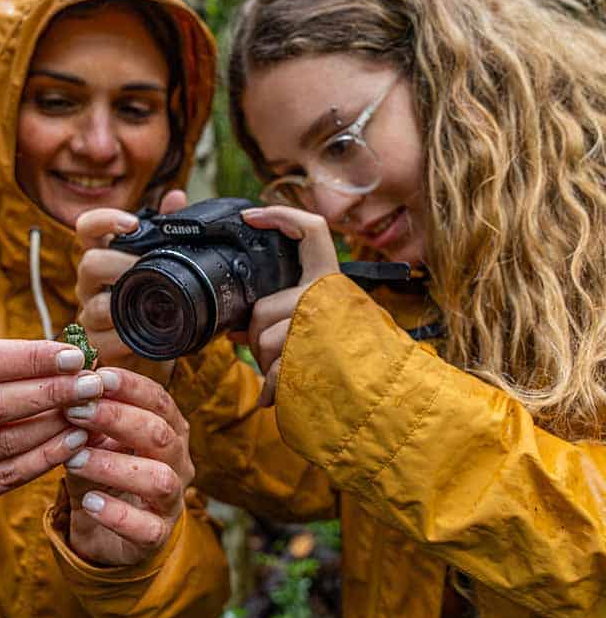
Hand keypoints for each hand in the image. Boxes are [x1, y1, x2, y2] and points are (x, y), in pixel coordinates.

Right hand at [0, 339, 102, 514]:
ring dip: (54, 426)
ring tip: (89, 412)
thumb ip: (15, 362)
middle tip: (92, 386)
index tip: (76, 357)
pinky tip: (75, 443)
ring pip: (3, 443)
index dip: (32, 359)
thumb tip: (76, 360)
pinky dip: (46, 458)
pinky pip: (6, 476)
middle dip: (50, 393)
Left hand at [62, 367, 194, 565]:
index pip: (159, 400)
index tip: (98, 376)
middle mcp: (178, 462)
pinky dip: (118, 514)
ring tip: (74, 459)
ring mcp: (171, 501)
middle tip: (77, 411)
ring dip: (115, 465)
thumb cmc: (103, 475)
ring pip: (159, 478)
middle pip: (160, 434)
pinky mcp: (157, 536)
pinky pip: (146, 528)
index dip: (132, 387)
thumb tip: (72, 383)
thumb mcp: (93, 442)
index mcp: (168, 430)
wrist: (105, 534)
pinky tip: (90, 502)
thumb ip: (89, 418)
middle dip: (118, 419)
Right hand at [74, 189, 187, 384]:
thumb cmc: (153, 302)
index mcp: (104, 256)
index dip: (103, 220)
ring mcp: (90, 314)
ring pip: (95, 305)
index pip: (87, 228)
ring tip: (152, 302)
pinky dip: (126, 337)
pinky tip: (146, 333)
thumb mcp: (162, 265)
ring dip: (124, 303)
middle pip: (89, 263)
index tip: (132, 222)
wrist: (152, 351)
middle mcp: (90, 284)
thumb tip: (176, 197)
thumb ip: (166, 230)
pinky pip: (104, 340)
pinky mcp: (97, 345)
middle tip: (149, 269)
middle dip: (120, 265)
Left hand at [236, 206, 338, 406]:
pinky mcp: (309, 360)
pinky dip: (272, 389)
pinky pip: (271, 372)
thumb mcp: (322, 327)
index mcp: (332, 282)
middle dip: (257, 337)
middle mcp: (329, 297)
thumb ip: (286, 319)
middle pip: (264, 307)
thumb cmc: (352, 362)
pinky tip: (278, 395)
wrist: (382, 401)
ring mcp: (320, 328)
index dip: (279, 215)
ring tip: (288, 374)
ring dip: (265, 364)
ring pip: (262, 341)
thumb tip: (236, 331)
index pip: (310, 230)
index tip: (249, 217)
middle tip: (271, 354)